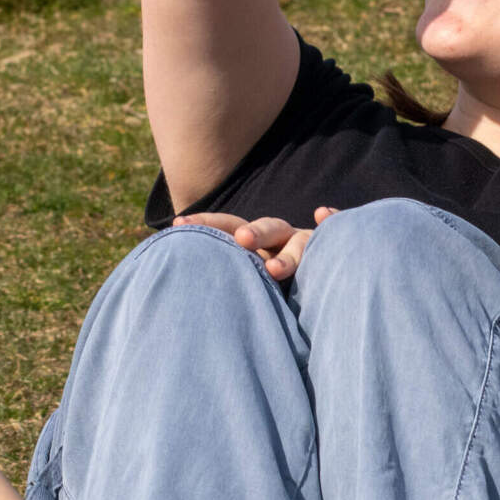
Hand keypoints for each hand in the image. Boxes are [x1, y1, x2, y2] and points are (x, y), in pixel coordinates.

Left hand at [181, 206, 337, 280]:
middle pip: (266, 228)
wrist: (319, 282)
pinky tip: (323, 212)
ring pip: (300, 242)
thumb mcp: (244, 275)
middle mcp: (279, 238)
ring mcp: (306, 244)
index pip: (229, 226)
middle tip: (240, 241)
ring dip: (288, 255)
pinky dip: (332, 221)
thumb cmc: (269, 283)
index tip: (178, 225)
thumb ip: (222, 274)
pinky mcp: (332, 252)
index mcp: (254, 241)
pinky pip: (334, 235)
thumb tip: (164, 286)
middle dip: (253, 233)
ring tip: (274, 270)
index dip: (207, 223)